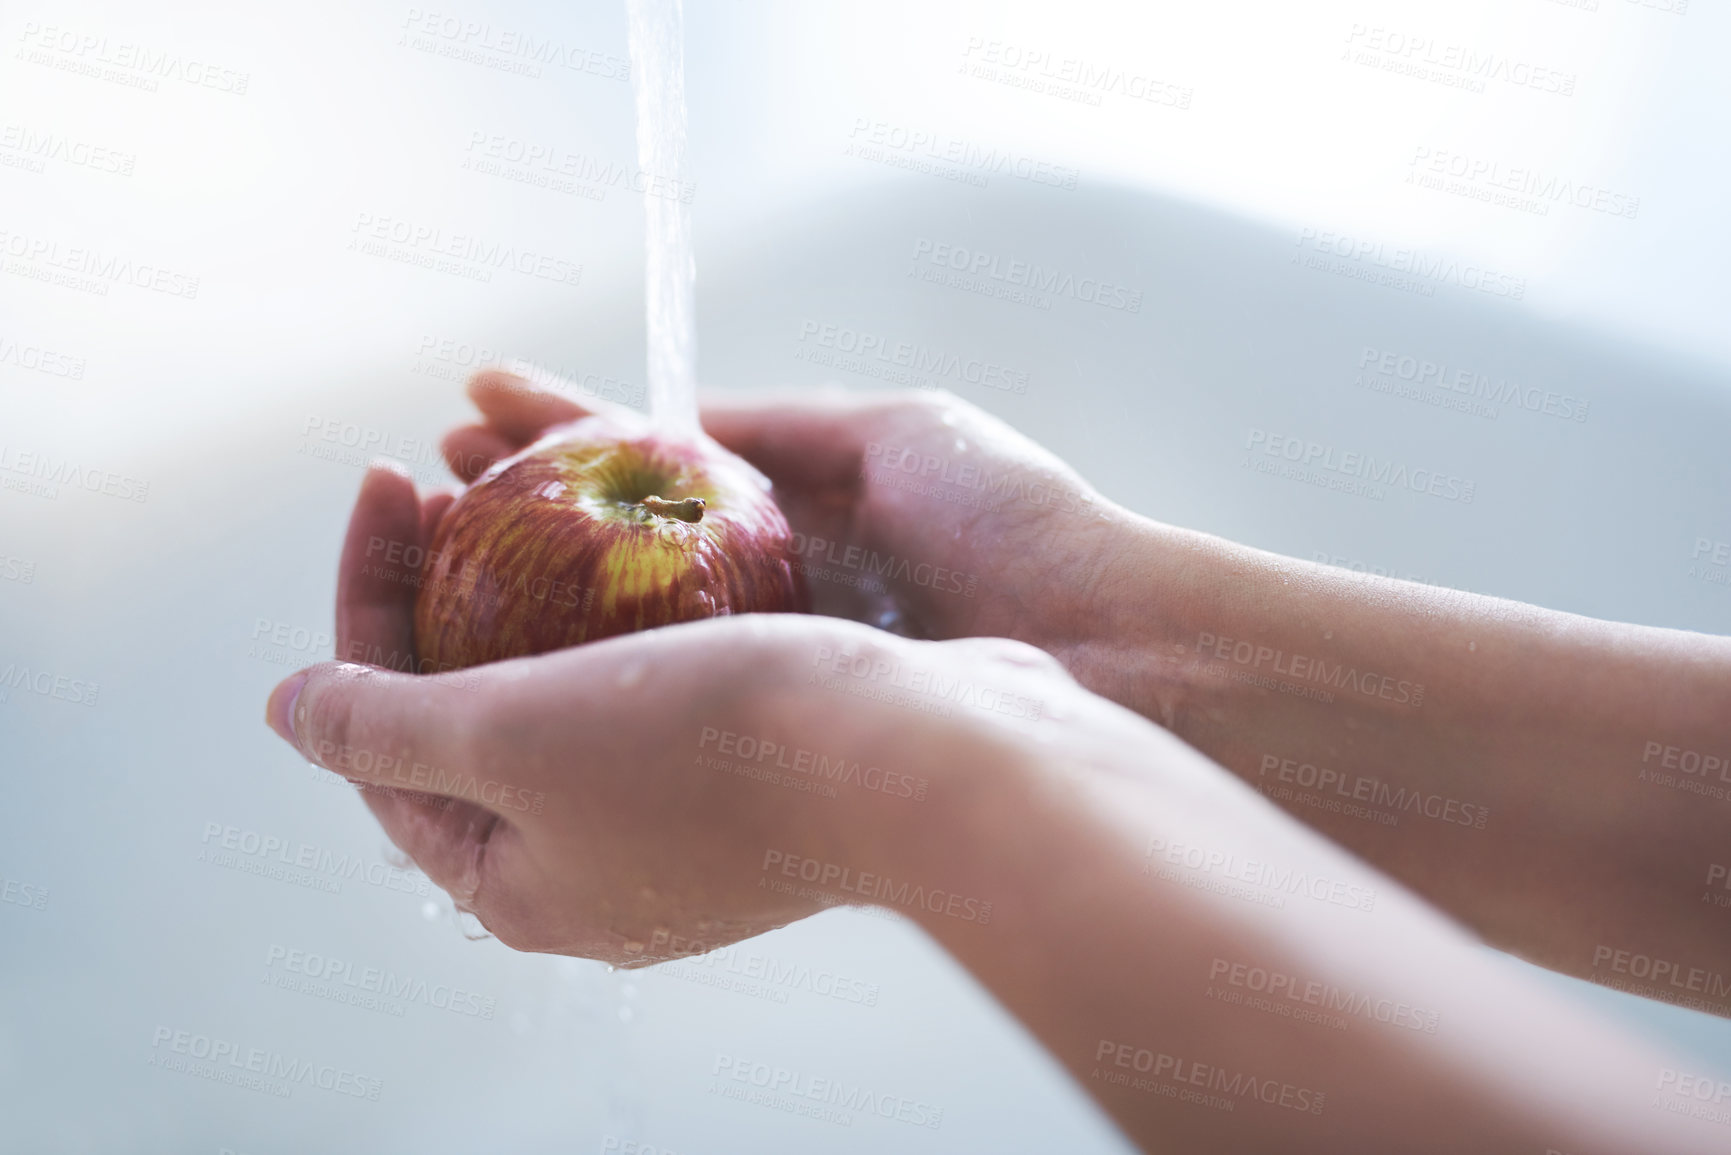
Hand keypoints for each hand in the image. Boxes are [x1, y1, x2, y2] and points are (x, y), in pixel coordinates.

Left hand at [264, 461, 1078, 964]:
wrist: (937, 756)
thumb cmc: (723, 750)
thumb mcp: (515, 732)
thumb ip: (385, 725)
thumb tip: (292, 713)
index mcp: (523, 883)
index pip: (387, 739)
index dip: (363, 605)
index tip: (383, 487)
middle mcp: (599, 866)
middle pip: (476, 714)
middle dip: (445, 589)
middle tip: (443, 478)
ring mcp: (684, 822)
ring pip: (575, 686)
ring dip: (538, 586)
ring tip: (531, 484)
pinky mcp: (756, 773)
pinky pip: (659, 677)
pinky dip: (631, 606)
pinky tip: (644, 535)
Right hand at [441, 371, 1115, 645]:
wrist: (1116, 654)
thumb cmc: (1020, 533)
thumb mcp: (897, 434)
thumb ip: (782, 427)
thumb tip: (678, 414)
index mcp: (789, 528)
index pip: (642, 467)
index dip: (555, 433)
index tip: (470, 404)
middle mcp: (757, 608)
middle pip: (599, 550)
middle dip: (506, 504)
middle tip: (411, 478)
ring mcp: (756, 682)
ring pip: (603, 633)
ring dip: (508, 585)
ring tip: (416, 537)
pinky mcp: (765, 750)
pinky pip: (643, 707)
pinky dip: (560, 675)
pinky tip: (488, 650)